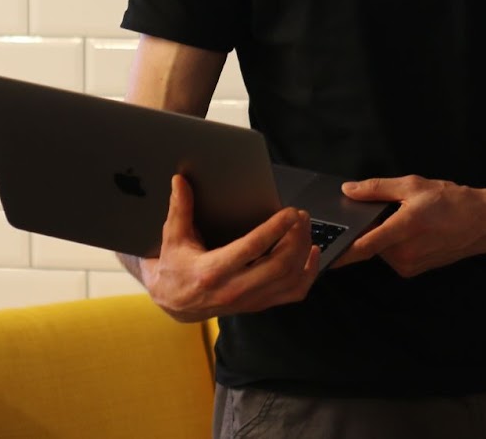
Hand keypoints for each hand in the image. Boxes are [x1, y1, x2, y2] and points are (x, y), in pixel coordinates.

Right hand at [137, 174, 320, 322]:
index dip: (275, 229)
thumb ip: (179, 208)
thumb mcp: (173, 237)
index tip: (290, 212)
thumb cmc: (175, 267)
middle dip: (296, 238)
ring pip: (290, 279)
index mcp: (212, 271)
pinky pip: (293, 292)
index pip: (251, 249)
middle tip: (301, 216)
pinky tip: (312, 252)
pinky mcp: (259, 304)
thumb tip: (180, 180)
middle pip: (279, 266)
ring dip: (303, 251)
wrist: (175, 302)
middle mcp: (233, 290)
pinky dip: (309, 273)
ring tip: (304, 227)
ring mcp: (249, 301)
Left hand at [334, 176, 485, 277]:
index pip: (363, 246)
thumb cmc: (451, 200)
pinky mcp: (414, 270)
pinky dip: (393, 244)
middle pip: (370, 244)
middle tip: (386, 211)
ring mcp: (409, 265)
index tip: (323, 252)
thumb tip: (349, 190)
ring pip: (381, 250)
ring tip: (406, 219)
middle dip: (369, 229)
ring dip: (383, 236)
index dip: (341, 252)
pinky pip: (393, 256)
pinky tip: (412, 231)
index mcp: (403, 229)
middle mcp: (404, 253)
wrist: (483, 221)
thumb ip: (377, 188)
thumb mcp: (413, 185)